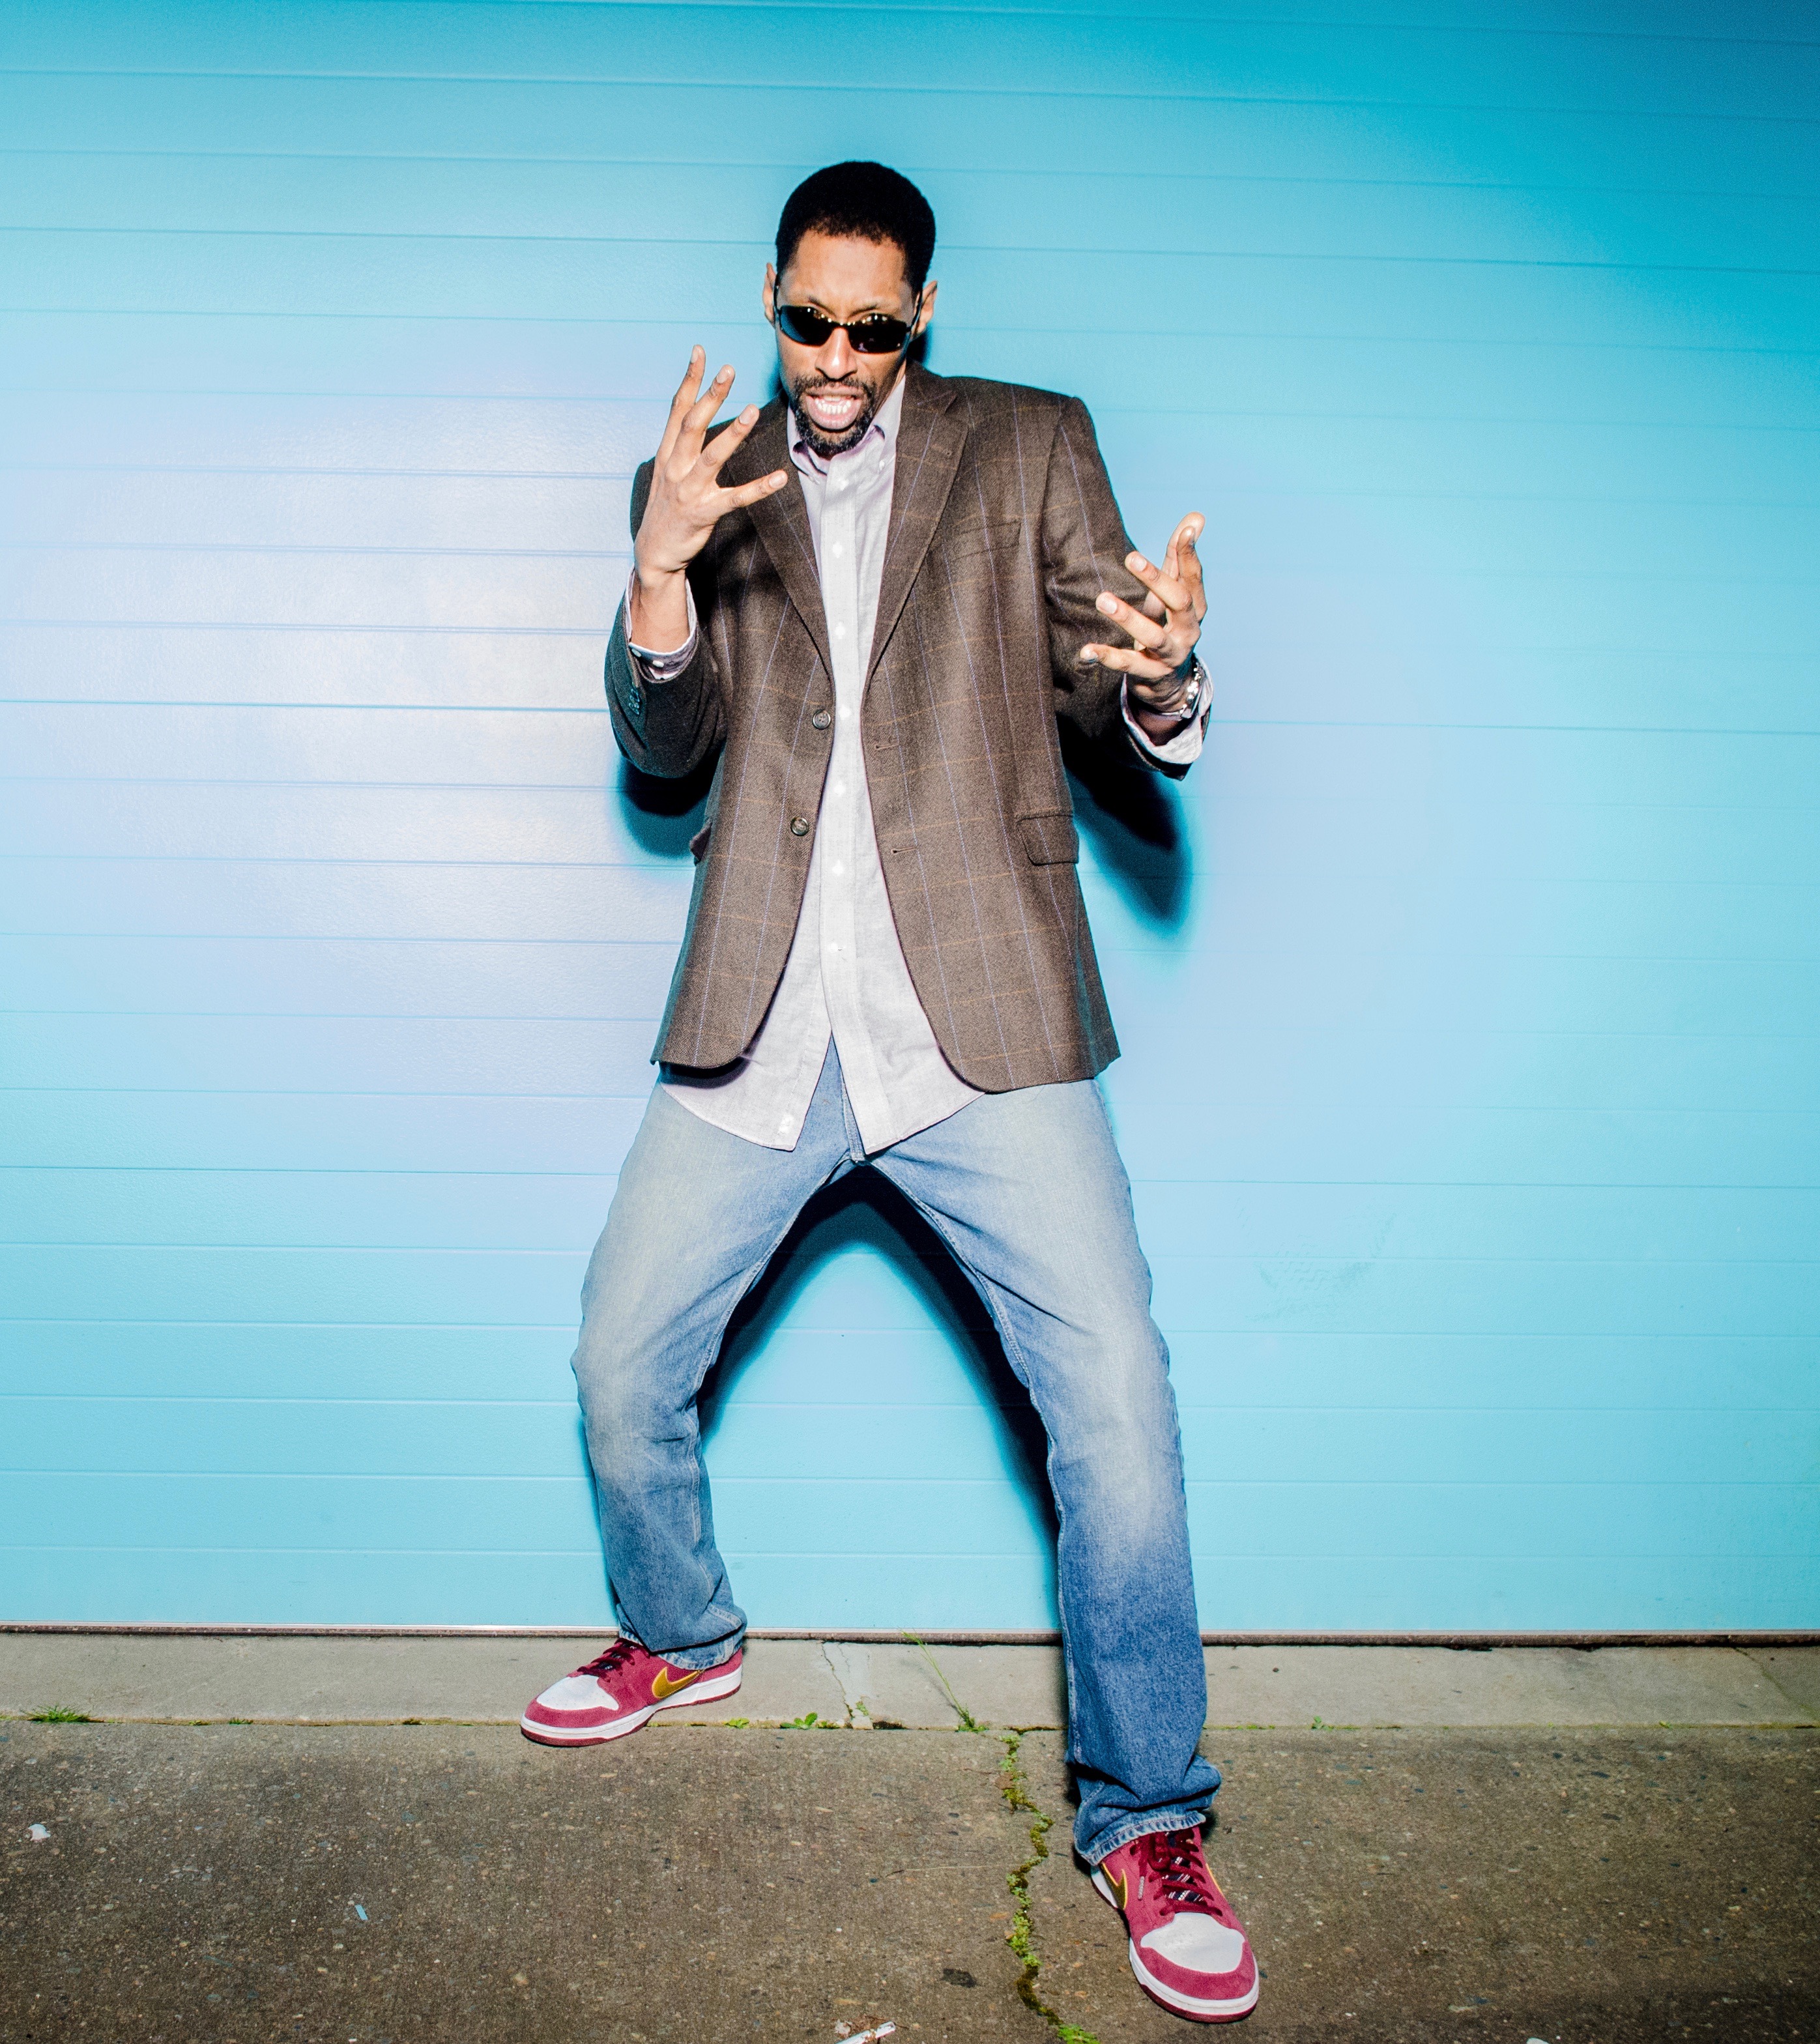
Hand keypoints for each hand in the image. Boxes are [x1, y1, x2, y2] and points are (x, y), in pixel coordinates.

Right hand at [629, 348, 789, 647]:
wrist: (654, 552)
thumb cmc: (667, 508)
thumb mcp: (668, 471)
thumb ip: (682, 445)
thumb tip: (697, 415)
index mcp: (667, 453)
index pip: (678, 409)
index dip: (690, 380)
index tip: (701, 352)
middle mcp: (675, 467)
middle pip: (693, 425)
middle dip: (710, 396)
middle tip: (728, 370)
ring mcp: (688, 490)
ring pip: (712, 456)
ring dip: (733, 433)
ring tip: (751, 410)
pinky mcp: (704, 513)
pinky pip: (735, 498)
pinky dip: (758, 488)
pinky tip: (779, 478)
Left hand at [1078, 514, 1208, 730]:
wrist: (1169, 682)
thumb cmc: (1168, 625)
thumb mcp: (1173, 593)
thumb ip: (1179, 557)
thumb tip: (1197, 516)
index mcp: (1195, 607)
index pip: (1194, 578)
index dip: (1190, 555)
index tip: (1186, 531)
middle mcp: (1188, 631)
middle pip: (1179, 602)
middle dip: (1156, 579)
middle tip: (1130, 556)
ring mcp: (1170, 654)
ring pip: (1152, 635)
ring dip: (1127, 617)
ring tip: (1102, 599)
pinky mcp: (1149, 674)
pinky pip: (1127, 665)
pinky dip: (1106, 657)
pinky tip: (1086, 650)